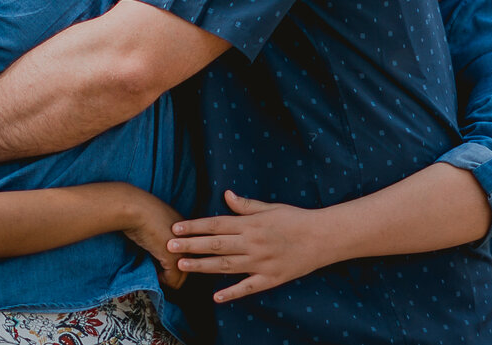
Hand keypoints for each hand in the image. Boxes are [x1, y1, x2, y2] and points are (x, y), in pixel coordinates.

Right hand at [113, 187, 189, 289]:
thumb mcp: (160, 223)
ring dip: (170, 278)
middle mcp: (190, 239)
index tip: (164, 262)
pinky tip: (154, 274)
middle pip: (189, 265)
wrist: (135, 209)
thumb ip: (167, 235)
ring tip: (158, 274)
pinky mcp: (173, 258)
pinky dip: (163, 281)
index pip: (191, 253)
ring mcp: (183, 249)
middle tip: (161, 272)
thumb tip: (161, 247)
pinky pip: (173, 280)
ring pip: (182, 276)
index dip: (178, 260)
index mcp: (189, 229)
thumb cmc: (141, 212)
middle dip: (175, 272)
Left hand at [167, 190, 334, 302]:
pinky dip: (232, 292)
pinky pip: (248, 287)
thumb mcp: (270, 207)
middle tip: (169, 247)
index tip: (175, 229)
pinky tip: (216, 296)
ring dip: (202, 266)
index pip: (216, 224)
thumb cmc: (295, 219)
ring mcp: (261, 262)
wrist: (323, 237)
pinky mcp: (270, 278)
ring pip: (226, 265)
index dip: (194, 227)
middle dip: (191, 246)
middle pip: (216, 244)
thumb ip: (246, 205)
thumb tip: (225, 195)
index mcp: (251, 224)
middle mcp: (253, 243)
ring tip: (182, 266)